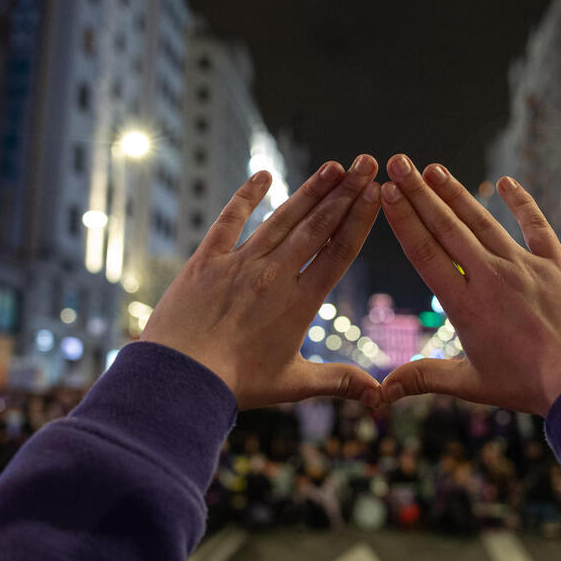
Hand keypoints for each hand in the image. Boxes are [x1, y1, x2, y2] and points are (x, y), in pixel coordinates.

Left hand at [141, 155, 382, 409]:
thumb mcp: (294, 384)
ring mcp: (240, 263)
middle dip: (346, 192)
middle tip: (366, 162)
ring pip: (283, 218)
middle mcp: (275, 274)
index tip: (376, 193)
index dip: (360, 219)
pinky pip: (229, 220)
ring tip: (334, 166)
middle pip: (318, 226)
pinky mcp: (207, 260)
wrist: (179, 377)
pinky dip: (246, 196)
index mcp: (300, 302)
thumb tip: (381, 398)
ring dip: (311, 190)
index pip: (339, 252)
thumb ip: (340, 382)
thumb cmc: (236, 384)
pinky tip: (263, 175)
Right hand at [378, 154, 560, 415]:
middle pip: (447, 227)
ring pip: (483, 221)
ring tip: (433, 169)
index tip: (386, 192)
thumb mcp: (472, 384)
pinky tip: (508, 181)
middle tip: (398, 162)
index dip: (403, 220)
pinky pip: (537, 225)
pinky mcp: (558, 264)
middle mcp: (491, 276)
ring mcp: (525, 266)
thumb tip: (380, 392)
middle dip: (419, 193)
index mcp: (465, 305)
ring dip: (456, 193)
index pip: (425, 252)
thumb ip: (424, 378)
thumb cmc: (530, 385)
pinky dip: (522, 202)